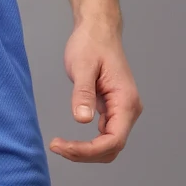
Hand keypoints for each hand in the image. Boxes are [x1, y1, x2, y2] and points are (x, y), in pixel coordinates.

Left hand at [50, 18, 141, 163]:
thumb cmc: (91, 44)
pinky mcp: (112, 110)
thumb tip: (82, 118)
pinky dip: (87, 144)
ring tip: (60, 145)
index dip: (89, 150)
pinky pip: (104, 137)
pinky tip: (68, 140)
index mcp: (126, 101)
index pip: (114, 140)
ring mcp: (122, 111)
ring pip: (108, 146)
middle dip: (85, 154)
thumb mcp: (83, 67)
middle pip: (112, 148)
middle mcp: (129, 109)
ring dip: (86, 152)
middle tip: (56, 147)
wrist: (97, 31)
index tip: (63, 147)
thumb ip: (83, 93)